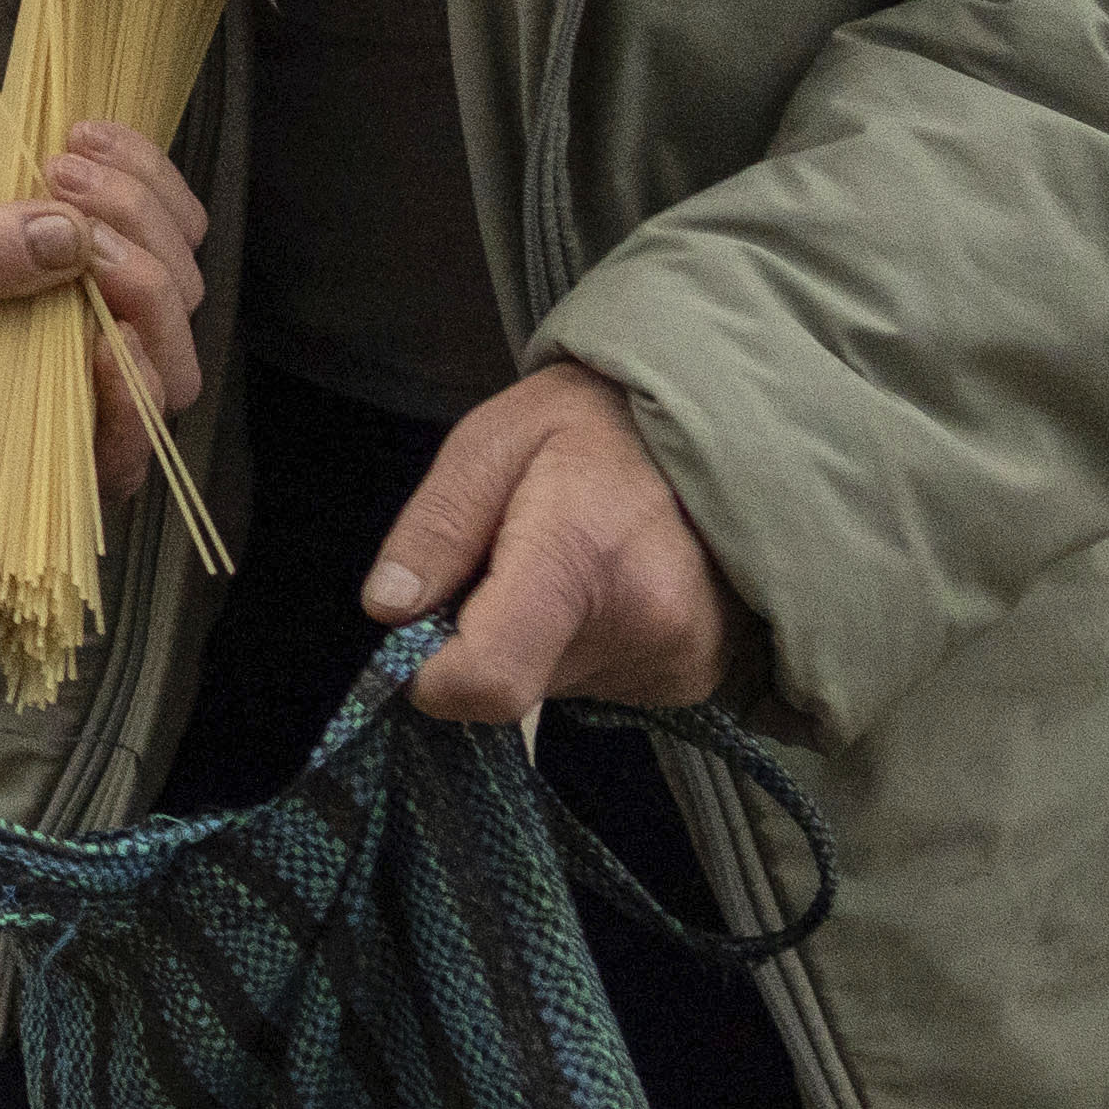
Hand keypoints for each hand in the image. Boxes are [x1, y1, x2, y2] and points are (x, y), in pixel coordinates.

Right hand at [0, 98, 204, 491]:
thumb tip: (67, 242)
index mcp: (14, 404)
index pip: (104, 463)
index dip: (127, 420)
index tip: (112, 343)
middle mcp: (77, 366)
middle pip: (171, 374)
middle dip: (143, 293)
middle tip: (77, 221)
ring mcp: (115, 305)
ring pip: (185, 287)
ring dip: (132, 212)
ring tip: (57, 163)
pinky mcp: (140, 239)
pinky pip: (186, 221)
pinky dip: (147, 171)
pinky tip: (82, 137)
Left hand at [366, 366, 726, 726]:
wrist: (718, 426)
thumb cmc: (594, 421)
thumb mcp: (494, 440)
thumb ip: (438, 526)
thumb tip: (389, 609)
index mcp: (582, 554)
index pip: (491, 679)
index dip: (434, 674)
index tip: (422, 631)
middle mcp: (644, 621)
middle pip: (513, 683)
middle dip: (486, 634)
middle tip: (512, 559)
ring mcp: (680, 656)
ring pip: (552, 686)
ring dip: (537, 639)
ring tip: (572, 561)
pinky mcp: (694, 677)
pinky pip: (599, 684)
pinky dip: (583, 645)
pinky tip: (607, 586)